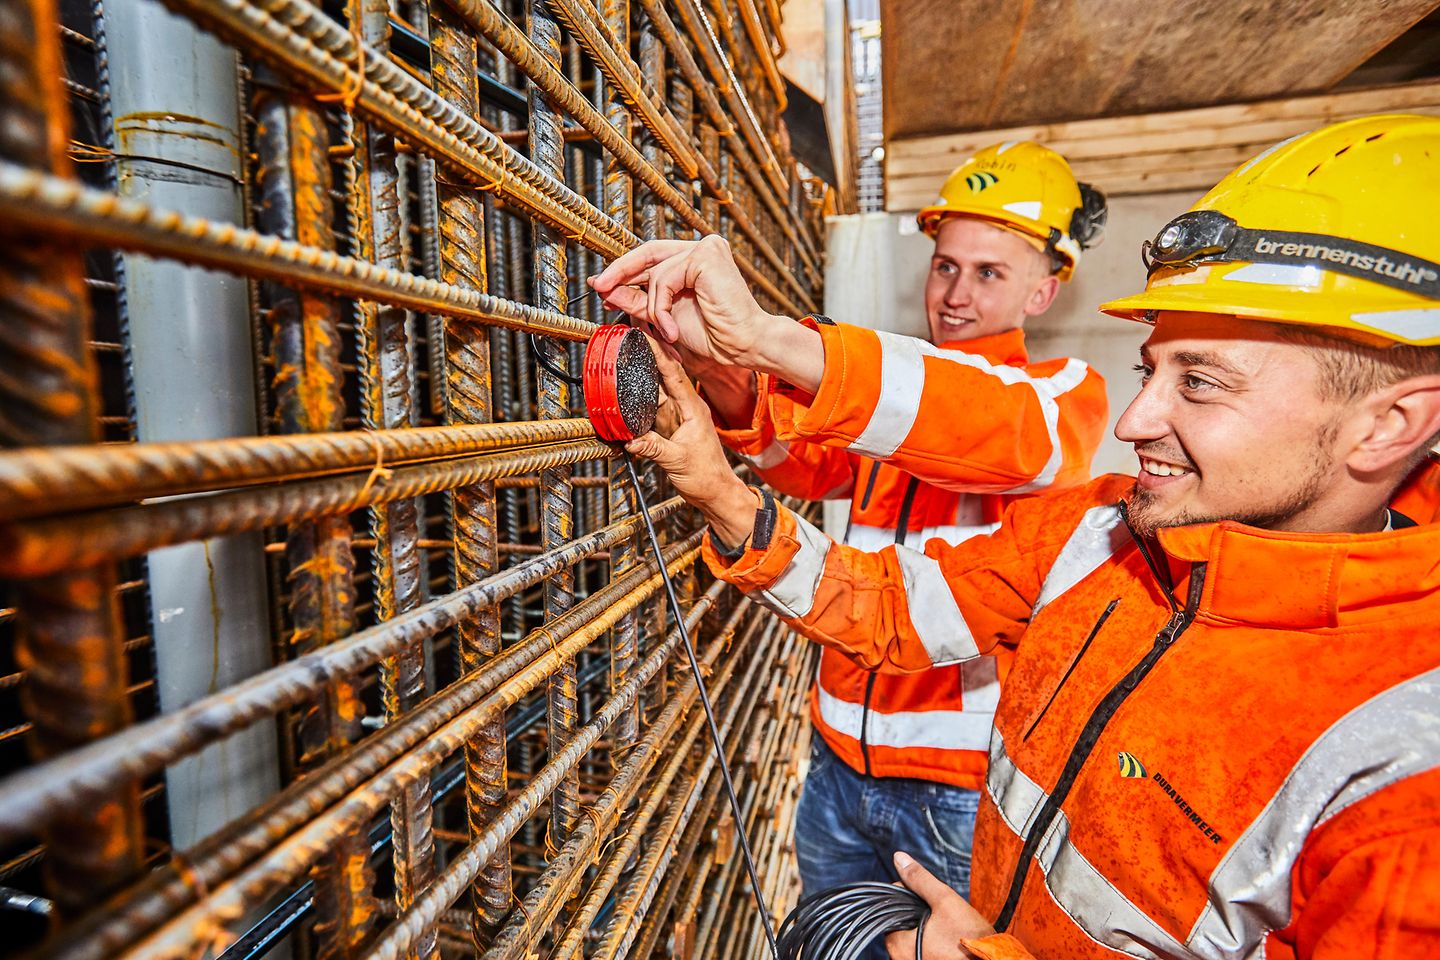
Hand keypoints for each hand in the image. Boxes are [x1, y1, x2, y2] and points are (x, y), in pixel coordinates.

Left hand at [588, 236, 785, 370]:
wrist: (742, 346)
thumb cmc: (714, 334)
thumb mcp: (664, 316)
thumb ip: (638, 300)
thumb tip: (606, 288)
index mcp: (695, 261)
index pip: (652, 257)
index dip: (625, 269)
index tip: (601, 283)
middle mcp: (702, 248)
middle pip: (649, 252)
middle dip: (620, 271)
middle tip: (599, 286)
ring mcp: (706, 248)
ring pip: (656, 272)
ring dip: (653, 306)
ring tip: (666, 331)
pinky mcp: (706, 254)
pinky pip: (665, 277)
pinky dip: (661, 306)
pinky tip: (671, 328)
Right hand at [624, 338, 758, 547]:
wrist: (716, 492)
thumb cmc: (707, 476)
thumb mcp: (678, 462)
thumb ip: (654, 448)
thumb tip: (632, 440)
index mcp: (693, 409)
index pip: (674, 374)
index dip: (660, 352)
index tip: (646, 334)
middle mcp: (685, 409)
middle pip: (663, 376)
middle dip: (648, 356)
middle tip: (631, 339)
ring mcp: (676, 418)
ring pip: (655, 391)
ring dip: (642, 375)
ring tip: (626, 357)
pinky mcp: (669, 429)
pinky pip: (650, 409)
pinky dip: (638, 399)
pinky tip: (628, 390)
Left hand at [885, 852, 995, 959]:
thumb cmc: (969, 937)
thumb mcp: (945, 901)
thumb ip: (920, 879)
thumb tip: (899, 858)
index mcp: (897, 944)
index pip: (891, 909)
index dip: (909, 895)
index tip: (927, 896)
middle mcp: (900, 958)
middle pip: (901, 923)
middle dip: (918, 912)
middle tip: (941, 913)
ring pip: (912, 936)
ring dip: (925, 926)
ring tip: (947, 926)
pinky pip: (922, 949)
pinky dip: (931, 941)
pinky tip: (948, 938)